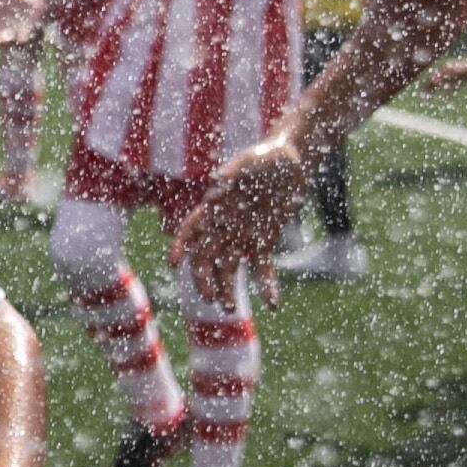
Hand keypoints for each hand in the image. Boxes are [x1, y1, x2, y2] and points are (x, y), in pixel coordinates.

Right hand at [178, 141, 310, 292]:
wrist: (292, 161)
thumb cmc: (266, 157)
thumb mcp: (250, 161)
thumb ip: (231, 174)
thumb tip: (213, 194)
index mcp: (214, 208)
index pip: (190, 230)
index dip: (180, 246)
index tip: (175, 264)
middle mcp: (223, 226)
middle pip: (206, 257)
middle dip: (204, 279)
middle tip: (210, 298)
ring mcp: (242, 237)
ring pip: (228, 269)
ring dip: (226, 289)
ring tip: (230, 309)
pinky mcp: (263, 243)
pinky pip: (261, 269)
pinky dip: (266, 287)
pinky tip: (273, 305)